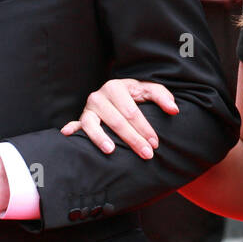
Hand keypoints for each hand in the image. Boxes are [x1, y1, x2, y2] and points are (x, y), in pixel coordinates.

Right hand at [61, 79, 178, 156]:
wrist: (117, 93)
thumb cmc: (135, 94)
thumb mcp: (149, 90)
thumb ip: (163, 97)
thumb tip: (174, 110)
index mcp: (116, 87)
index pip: (132, 111)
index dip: (144, 128)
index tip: (155, 143)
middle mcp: (99, 96)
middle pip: (116, 121)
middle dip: (132, 139)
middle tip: (146, 154)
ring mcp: (88, 108)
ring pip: (93, 124)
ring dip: (100, 138)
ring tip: (111, 150)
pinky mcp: (82, 117)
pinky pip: (76, 125)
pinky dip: (71, 129)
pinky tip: (68, 135)